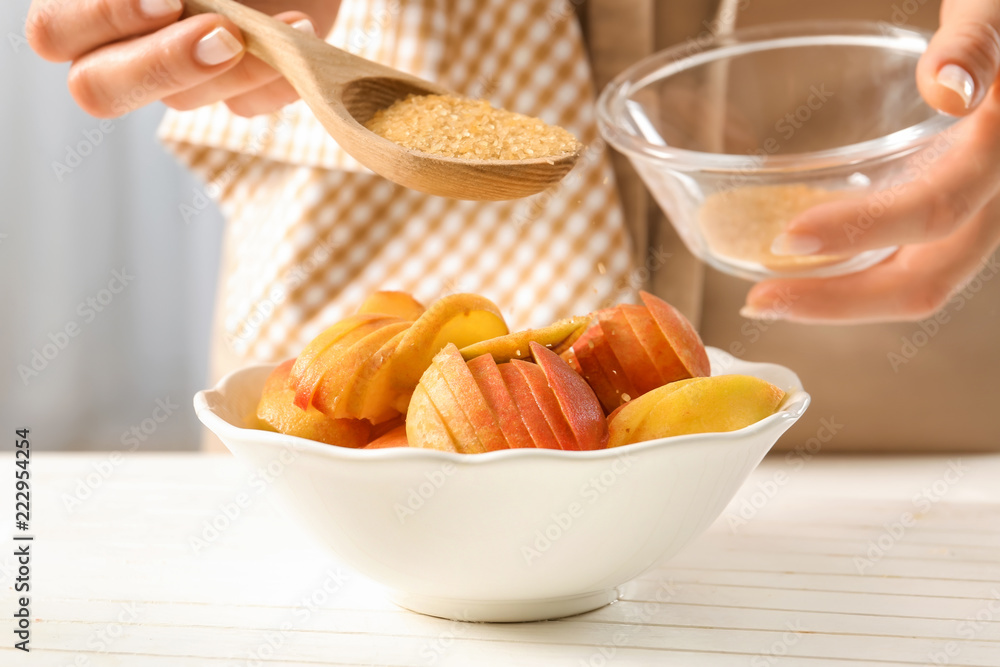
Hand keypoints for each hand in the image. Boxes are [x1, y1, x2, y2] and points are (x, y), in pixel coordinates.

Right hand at [26, 0, 340, 117]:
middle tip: (222, 33)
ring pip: (184, 102)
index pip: (55, 33)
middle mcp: (123, 41)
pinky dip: (279, 75)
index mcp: (87, 0)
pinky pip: (247, 107)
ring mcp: (181, 72)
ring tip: (289, 19)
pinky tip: (301, 29)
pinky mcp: (237, 88)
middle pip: (99, 89)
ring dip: (241, 64)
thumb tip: (165, 4)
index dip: (100, 20)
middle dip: (161, 65)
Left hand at [742, 0, 999, 323]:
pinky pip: (893, 260)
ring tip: (765, 298)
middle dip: (837, 301)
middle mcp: (988, 200)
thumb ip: (976, 39)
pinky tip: (789, 266)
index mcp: (999, 154)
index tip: (789, 236)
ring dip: (835, 299)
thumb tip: (947, 89)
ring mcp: (962, 213)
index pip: (936, 209)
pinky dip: (842, 274)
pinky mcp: (932, 207)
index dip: (862, 230)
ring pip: (907, 281)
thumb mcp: (992, 9)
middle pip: (922, 281)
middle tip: (758, 301)